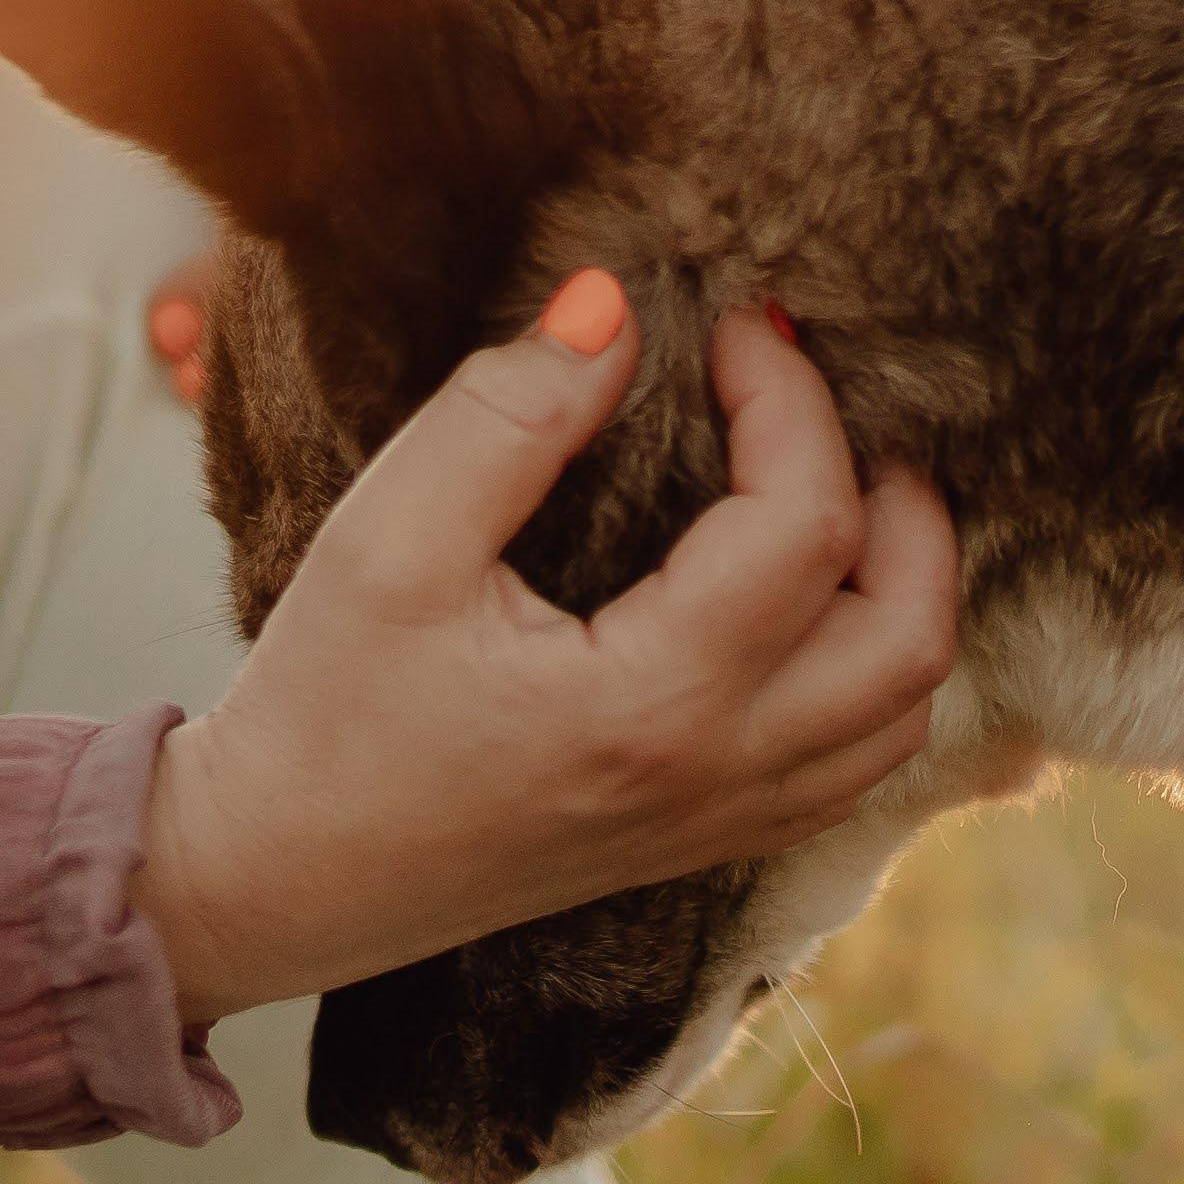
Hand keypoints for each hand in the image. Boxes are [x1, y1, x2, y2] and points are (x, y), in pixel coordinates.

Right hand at [131, 271, 957, 1023]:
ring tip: (834, 487)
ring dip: (904, 586)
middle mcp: (711, 775)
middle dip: (899, 496)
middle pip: (909, 633)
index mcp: (647, 703)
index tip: (736, 323)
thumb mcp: (386, 541)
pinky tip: (809, 602)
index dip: (790, 398)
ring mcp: (713, 823)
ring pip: (901, 711)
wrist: (273, 876)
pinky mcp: (695, 842)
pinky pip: (851, 764)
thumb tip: (613, 307)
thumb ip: (505, 414)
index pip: (803, 524)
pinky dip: (870, 669)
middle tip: (818, 404)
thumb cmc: (319, 710)